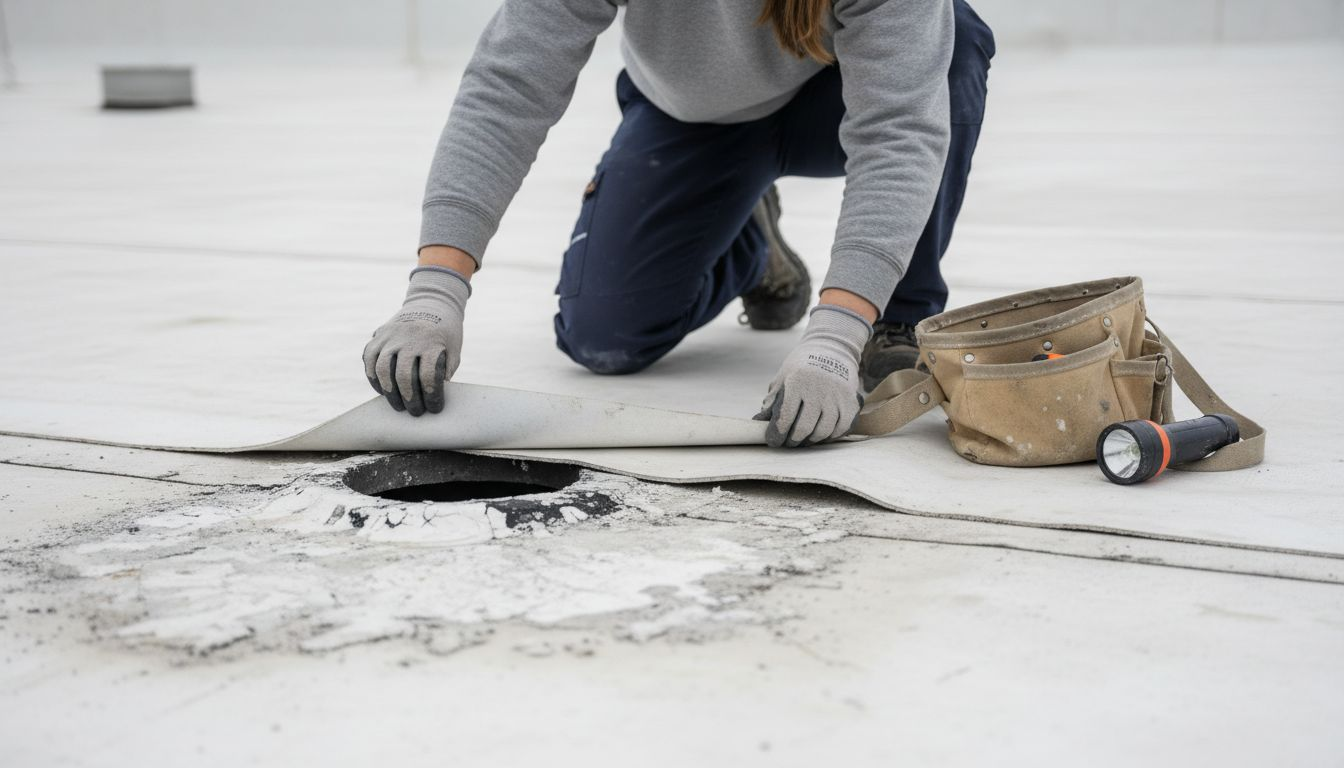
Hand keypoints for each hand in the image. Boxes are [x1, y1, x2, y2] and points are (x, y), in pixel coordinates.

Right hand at [362, 266, 469, 415]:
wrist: (433, 303)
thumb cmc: (446, 334)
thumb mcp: (453, 350)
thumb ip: (444, 372)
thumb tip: (431, 399)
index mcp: (432, 343)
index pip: (428, 376)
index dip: (431, 397)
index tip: (434, 409)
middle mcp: (410, 338)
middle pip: (404, 376)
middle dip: (409, 400)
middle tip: (415, 412)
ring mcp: (392, 336)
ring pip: (383, 369)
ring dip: (389, 393)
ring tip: (398, 406)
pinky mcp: (379, 334)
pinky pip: (370, 359)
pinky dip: (373, 378)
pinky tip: (382, 390)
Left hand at [755, 305, 870, 447]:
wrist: (831, 349)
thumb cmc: (801, 366)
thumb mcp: (783, 378)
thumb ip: (772, 401)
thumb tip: (759, 423)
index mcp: (797, 383)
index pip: (784, 418)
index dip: (776, 434)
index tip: (773, 441)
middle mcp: (818, 390)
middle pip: (804, 428)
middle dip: (792, 441)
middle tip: (788, 442)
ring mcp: (836, 396)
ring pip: (823, 431)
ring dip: (810, 440)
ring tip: (803, 439)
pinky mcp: (850, 401)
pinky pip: (840, 428)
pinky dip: (829, 436)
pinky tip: (820, 433)